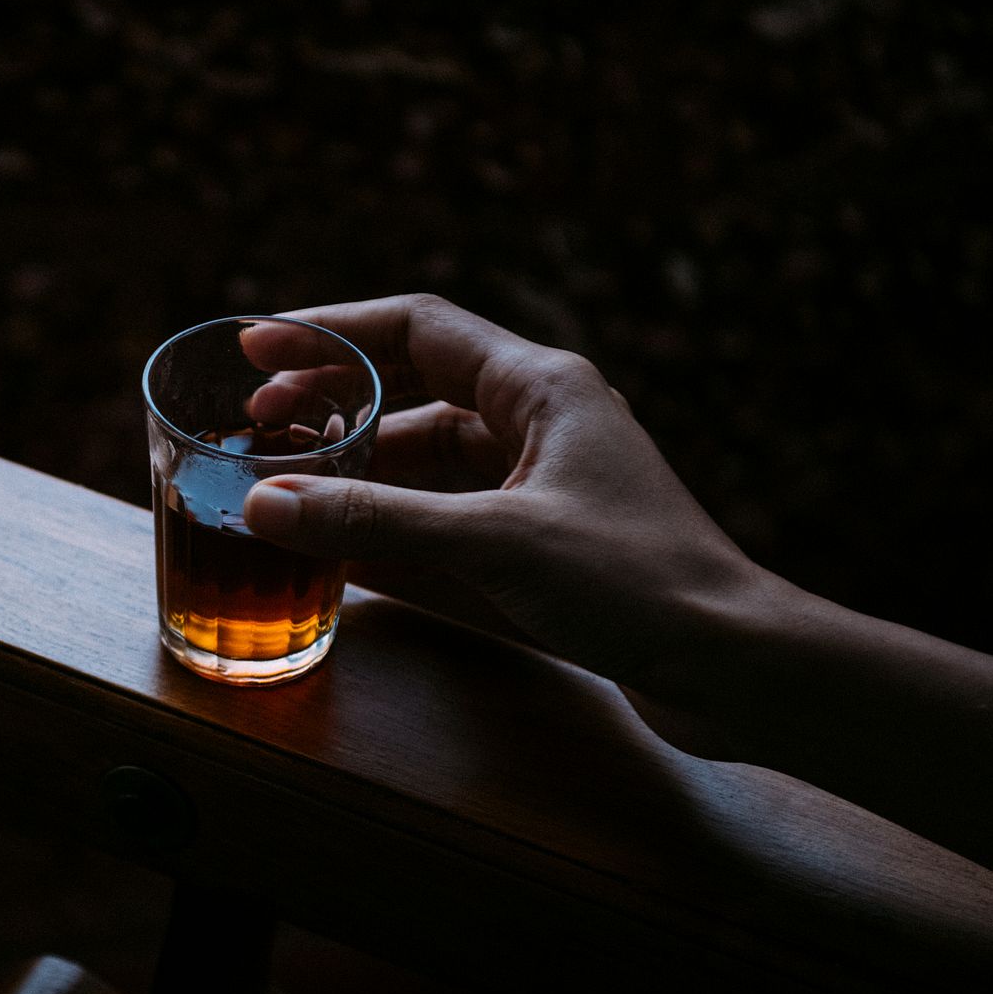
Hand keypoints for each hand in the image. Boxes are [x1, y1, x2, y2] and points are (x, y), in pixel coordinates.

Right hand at [240, 294, 776, 710]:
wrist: (736, 666)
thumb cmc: (638, 582)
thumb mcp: (494, 543)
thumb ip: (376, 522)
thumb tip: (263, 504)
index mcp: (541, 388)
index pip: (418, 327)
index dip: (331, 329)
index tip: (257, 345)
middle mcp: (539, 425)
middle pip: (414, 392)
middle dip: (332, 403)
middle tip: (256, 423)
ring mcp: (539, 488)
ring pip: (425, 463)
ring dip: (355, 474)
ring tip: (282, 490)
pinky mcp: (541, 547)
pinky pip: (443, 522)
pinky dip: (387, 532)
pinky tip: (334, 554)